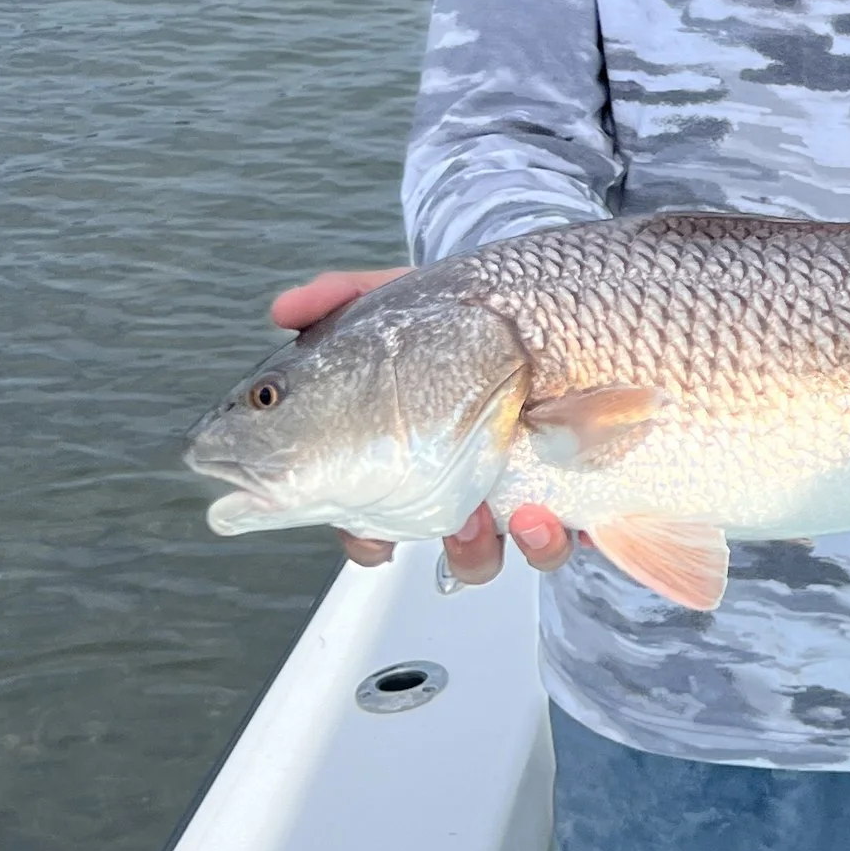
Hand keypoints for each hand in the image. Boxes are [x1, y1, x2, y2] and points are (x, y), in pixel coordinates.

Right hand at [265, 266, 580, 579]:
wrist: (547, 297)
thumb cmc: (463, 311)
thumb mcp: (401, 296)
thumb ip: (341, 298)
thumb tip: (283, 312)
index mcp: (410, 454)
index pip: (373, 517)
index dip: (366, 536)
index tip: (373, 536)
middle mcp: (461, 483)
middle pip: (445, 545)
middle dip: (452, 546)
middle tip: (460, 519)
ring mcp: (514, 492)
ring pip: (493, 554)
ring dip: (495, 549)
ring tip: (515, 514)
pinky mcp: (566, 495)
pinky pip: (555, 544)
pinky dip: (547, 542)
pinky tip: (546, 517)